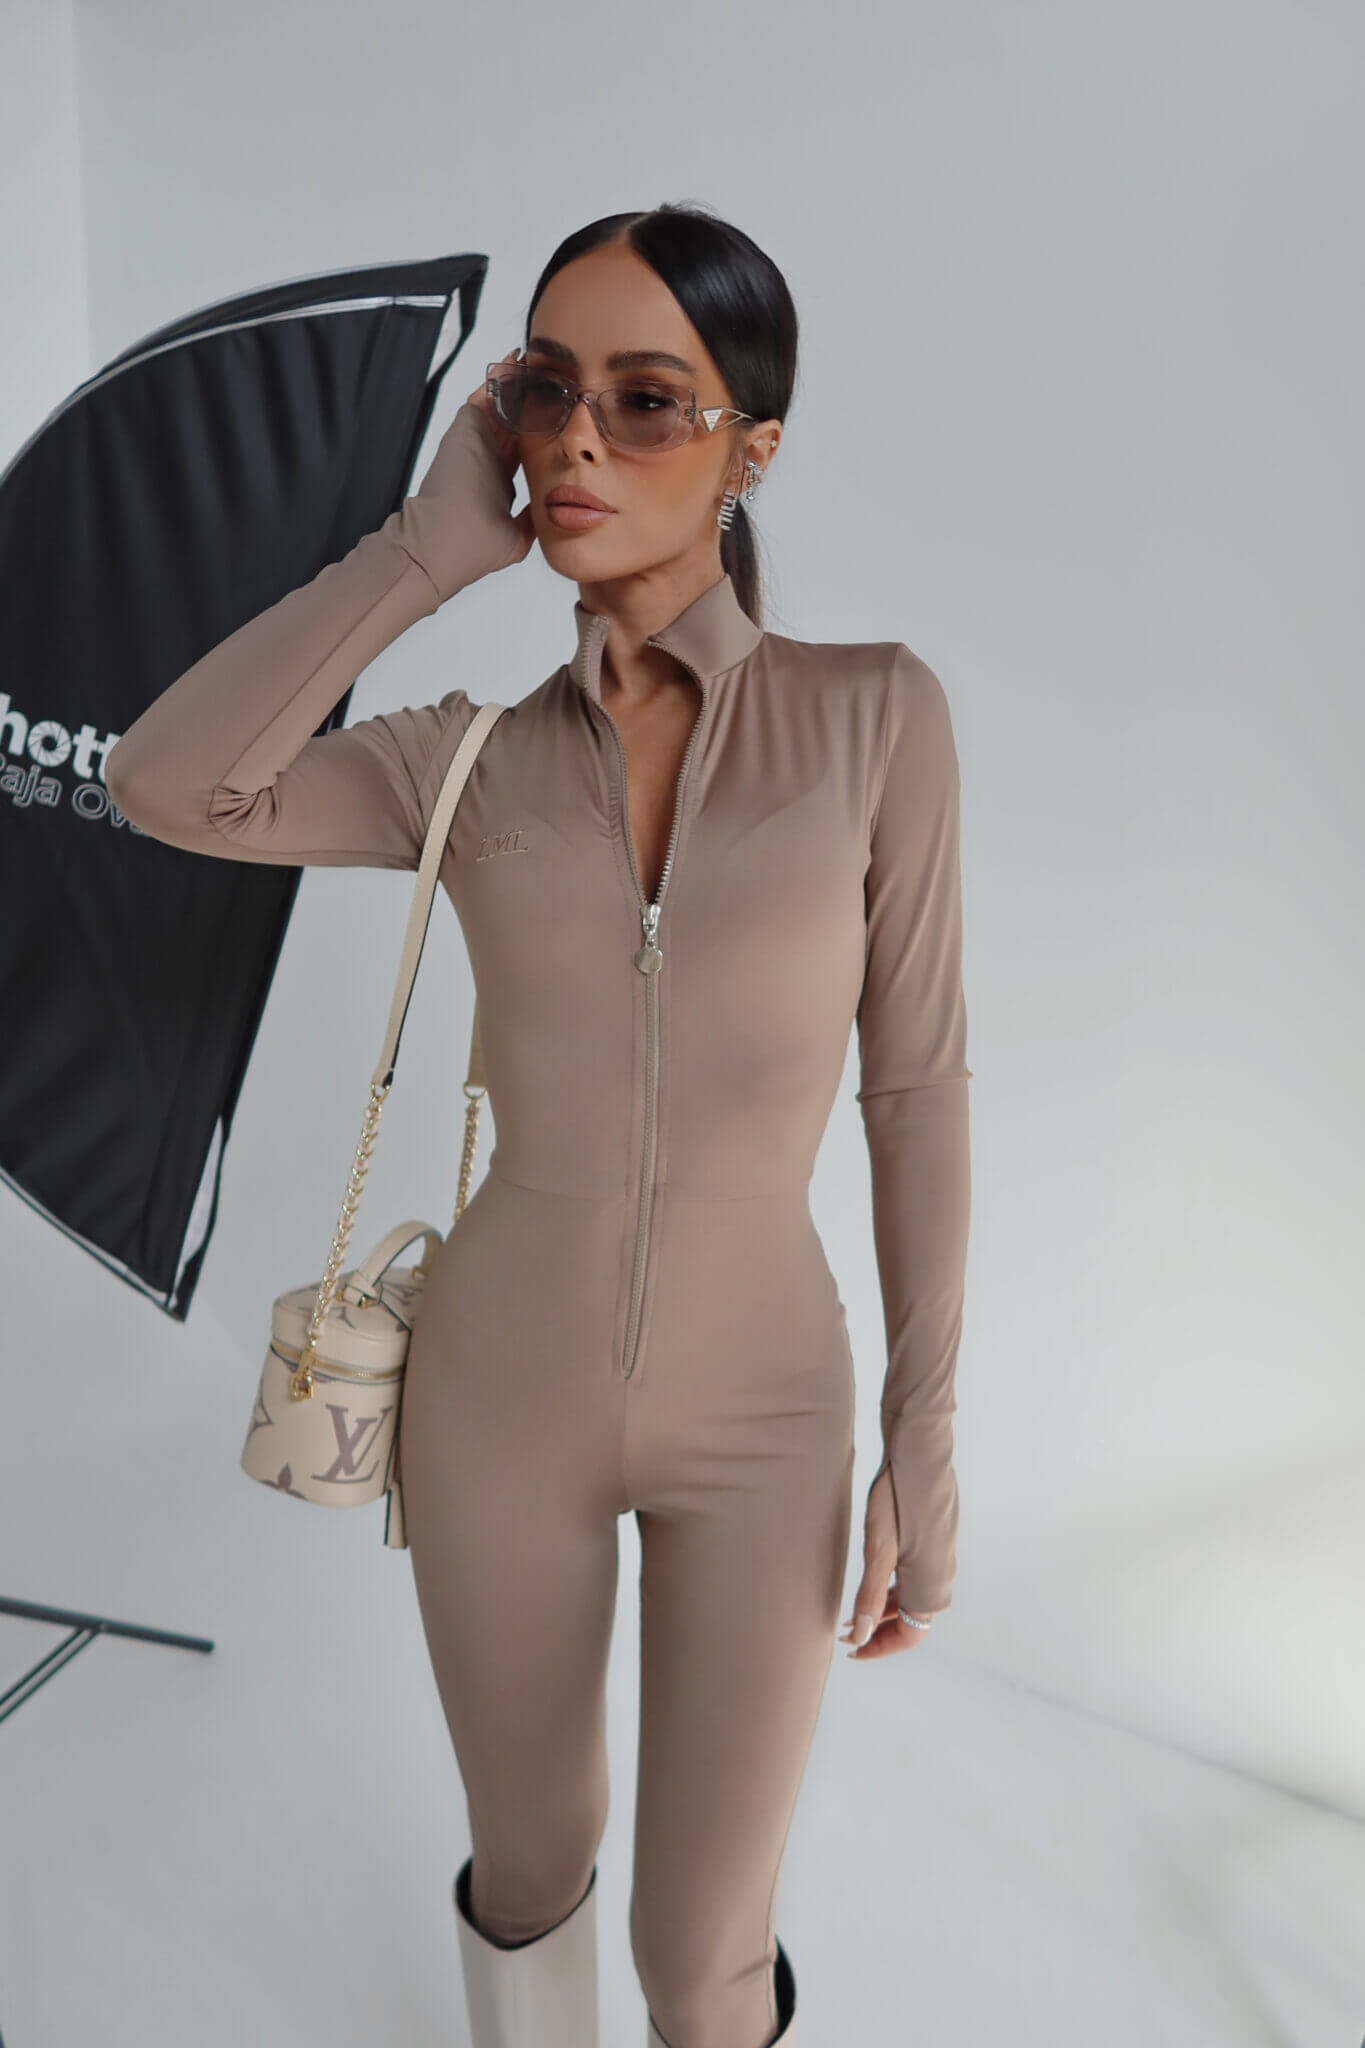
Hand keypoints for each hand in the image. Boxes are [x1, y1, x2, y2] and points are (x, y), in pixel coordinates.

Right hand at [401, 350, 534, 597]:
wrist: (442, 545)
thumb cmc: (473, 549)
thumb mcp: (517, 537)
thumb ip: (532, 519)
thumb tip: (550, 512)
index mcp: (498, 479)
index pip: (522, 447)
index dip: (539, 429)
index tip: (558, 414)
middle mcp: (486, 456)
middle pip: (512, 419)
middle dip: (528, 398)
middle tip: (547, 376)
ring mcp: (474, 441)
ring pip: (498, 404)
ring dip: (513, 383)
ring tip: (531, 361)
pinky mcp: (464, 430)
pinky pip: (483, 396)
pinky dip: (497, 378)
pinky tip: (512, 361)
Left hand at [839, 1460, 934, 1658]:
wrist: (917, 1453)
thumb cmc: (896, 1500)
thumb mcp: (878, 1550)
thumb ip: (870, 1596)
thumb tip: (860, 1636)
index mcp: (930, 1585)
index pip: (909, 1636)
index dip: (880, 1647)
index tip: (852, 1649)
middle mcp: (941, 1577)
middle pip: (911, 1621)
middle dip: (878, 1631)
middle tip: (845, 1631)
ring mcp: (939, 1558)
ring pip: (912, 1599)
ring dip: (884, 1610)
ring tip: (853, 1612)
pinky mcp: (934, 1541)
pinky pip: (915, 1579)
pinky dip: (893, 1589)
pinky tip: (873, 1579)